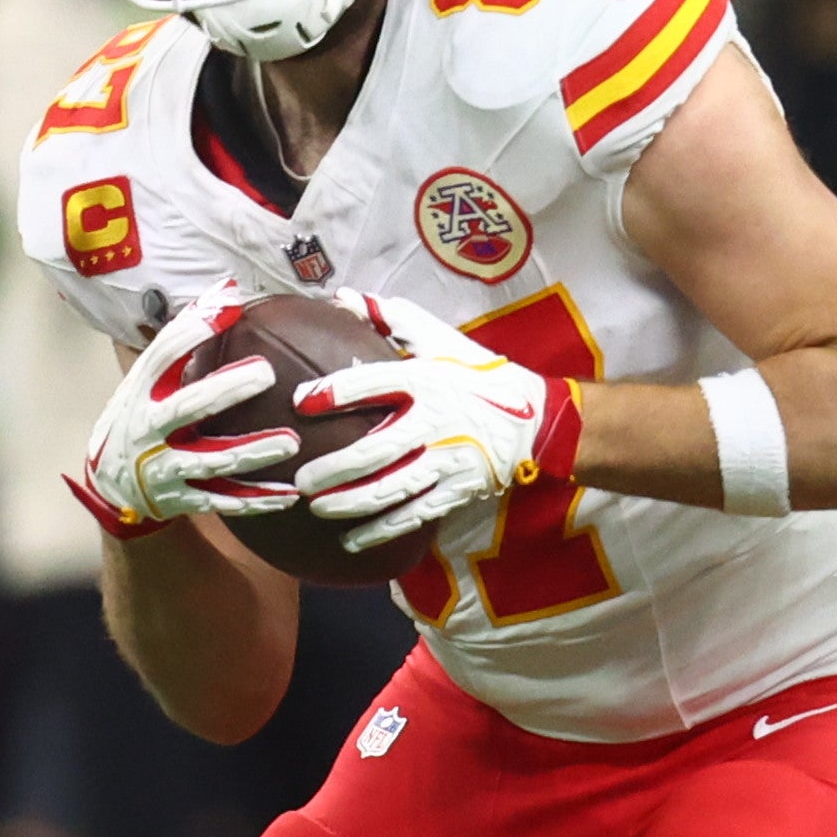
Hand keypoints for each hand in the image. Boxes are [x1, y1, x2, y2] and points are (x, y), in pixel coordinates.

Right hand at [70, 296, 298, 536]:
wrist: (111, 485)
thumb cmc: (142, 416)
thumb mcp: (149, 378)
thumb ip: (184, 338)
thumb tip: (229, 289)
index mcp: (142, 391)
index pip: (164, 354)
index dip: (194, 329)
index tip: (232, 305)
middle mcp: (150, 429)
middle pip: (188, 408)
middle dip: (225, 390)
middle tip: (266, 373)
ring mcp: (164, 468)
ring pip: (212, 460)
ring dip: (251, 452)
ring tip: (290, 442)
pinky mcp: (182, 500)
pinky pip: (223, 501)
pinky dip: (256, 500)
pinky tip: (289, 494)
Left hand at [293, 293, 569, 555]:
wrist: (536, 420)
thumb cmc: (477, 376)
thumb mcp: (440, 340)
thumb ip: (393, 319)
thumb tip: (343, 296)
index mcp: (428, 381)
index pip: (374, 383)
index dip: (335, 391)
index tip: (300, 400)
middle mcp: (435, 423)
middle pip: (375, 450)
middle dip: (333, 467)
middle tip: (300, 479)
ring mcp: (447, 462)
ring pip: (391, 488)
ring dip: (350, 503)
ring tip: (318, 507)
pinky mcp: (457, 490)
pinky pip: (414, 514)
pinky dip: (382, 530)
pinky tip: (351, 539)